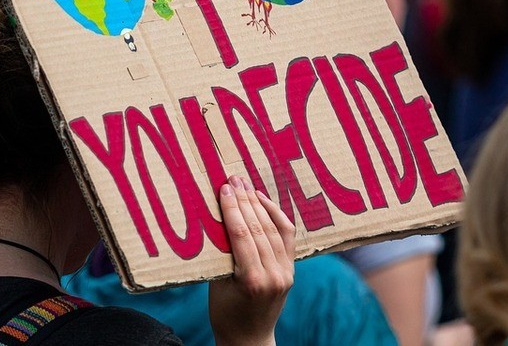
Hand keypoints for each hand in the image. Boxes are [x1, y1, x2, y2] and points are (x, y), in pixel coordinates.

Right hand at [209, 176, 295, 345]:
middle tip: (234, 178)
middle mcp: (273, 275)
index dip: (232, 208)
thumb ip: (222, 254)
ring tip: (245, 185)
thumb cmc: (225, 313)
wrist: (249, 339)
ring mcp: (286, 273)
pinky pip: (285, 236)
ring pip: (273, 229)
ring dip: (258, 203)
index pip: (242, 235)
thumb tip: (219, 217)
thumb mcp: (216, 284)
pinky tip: (264, 200)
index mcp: (251, 281)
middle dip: (245, 200)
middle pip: (259, 228)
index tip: (224, 188)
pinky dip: (276, 215)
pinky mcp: (291, 271)